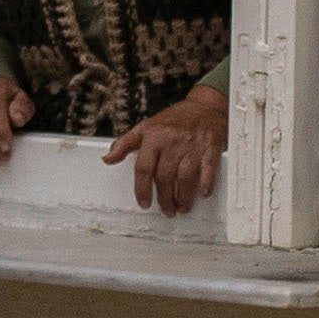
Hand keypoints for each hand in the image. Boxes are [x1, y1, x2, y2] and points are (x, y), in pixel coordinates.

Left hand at [124, 86, 228, 219]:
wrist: (205, 106)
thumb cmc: (174, 119)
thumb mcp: (146, 126)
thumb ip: (125, 144)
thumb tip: (107, 159)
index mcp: (153, 137)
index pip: (143, 168)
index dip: (142, 189)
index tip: (144, 203)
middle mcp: (172, 142)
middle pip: (164, 177)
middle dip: (165, 199)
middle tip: (167, 210)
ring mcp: (192, 146)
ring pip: (185, 177)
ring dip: (183, 197)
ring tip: (181, 208)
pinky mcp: (211, 148)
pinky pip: (208, 170)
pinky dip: (206, 184)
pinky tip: (202, 194)